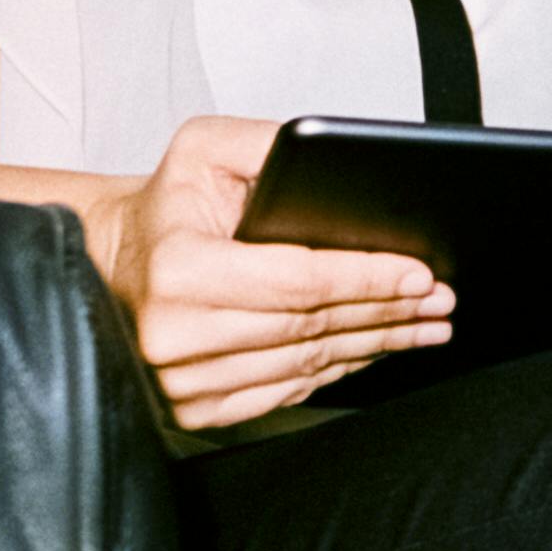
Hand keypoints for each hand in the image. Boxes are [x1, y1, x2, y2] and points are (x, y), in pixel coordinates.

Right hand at [81, 116, 453, 432]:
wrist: (111, 260)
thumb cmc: (166, 205)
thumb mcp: (206, 148)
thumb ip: (268, 143)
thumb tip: (336, 160)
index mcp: (180, 268)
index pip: (300, 280)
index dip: (368, 279)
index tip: (420, 275)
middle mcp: (174, 333)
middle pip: (311, 326)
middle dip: (387, 313)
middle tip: (440, 302)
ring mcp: (181, 380)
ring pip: (305, 364)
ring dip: (373, 346)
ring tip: (421, 328)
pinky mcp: (191, 407)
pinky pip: (283, 393)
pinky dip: (335, 372)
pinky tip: (370, 351)